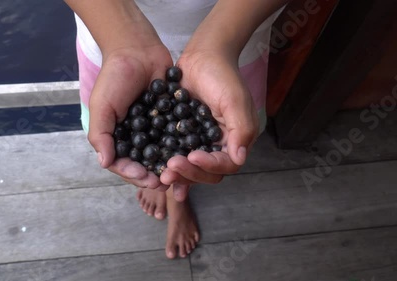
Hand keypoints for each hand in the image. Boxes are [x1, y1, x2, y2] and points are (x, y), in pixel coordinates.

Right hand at [87, 43, 173, 189]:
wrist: (137, 50)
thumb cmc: (114, 78)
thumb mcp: (101, 106)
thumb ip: (101, 134)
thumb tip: (104, 163)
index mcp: (116, 137)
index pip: (123, 164)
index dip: (133, 174)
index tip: (145, 177)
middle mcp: (136, 137)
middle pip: (144, 164)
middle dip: (153, 175)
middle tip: (165, 183)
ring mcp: (154, 129)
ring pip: (162, 154)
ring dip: (169, 166)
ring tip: (178, 173)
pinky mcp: (171, 119)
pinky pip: (176, 137)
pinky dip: (182, 147)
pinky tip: (190, 155)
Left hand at [160, 50, 258, 188]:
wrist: (203, 56)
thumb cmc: (223, 75)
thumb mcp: (235, 100)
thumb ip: (240, 129)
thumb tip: (239, 159)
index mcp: (235, 141)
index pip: (225, 165)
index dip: (209, 165)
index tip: (192, 156)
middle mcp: (218, 146)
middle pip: (206, 172)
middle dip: (190, 173)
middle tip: (171, 167)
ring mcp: (198, 142)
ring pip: (190, 168)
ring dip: (178, 173)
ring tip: (163, 172)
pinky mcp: (181, 136)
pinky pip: (175, 154)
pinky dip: (167, 163)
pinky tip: (156, 167)